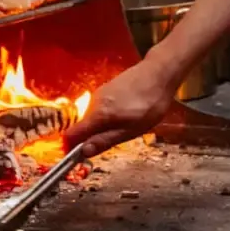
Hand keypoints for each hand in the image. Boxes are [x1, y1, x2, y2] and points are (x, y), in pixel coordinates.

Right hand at [62, 59, 178, 156]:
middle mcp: (94, 103)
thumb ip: (106, 140)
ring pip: (93, 118)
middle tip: (118, 138)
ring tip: (127, 123)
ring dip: (103, 126)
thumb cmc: (149, 104)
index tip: (79, 157)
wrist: (159, 73)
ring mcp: (100, 94)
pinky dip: (108, 116)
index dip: (71, 148)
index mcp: (98, 115)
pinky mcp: (106, 88)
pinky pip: (100, 108)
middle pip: (83, 127)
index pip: (71, 134)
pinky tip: (127, 113)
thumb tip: (84, 152)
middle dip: (93, 137)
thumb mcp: (131, 129)